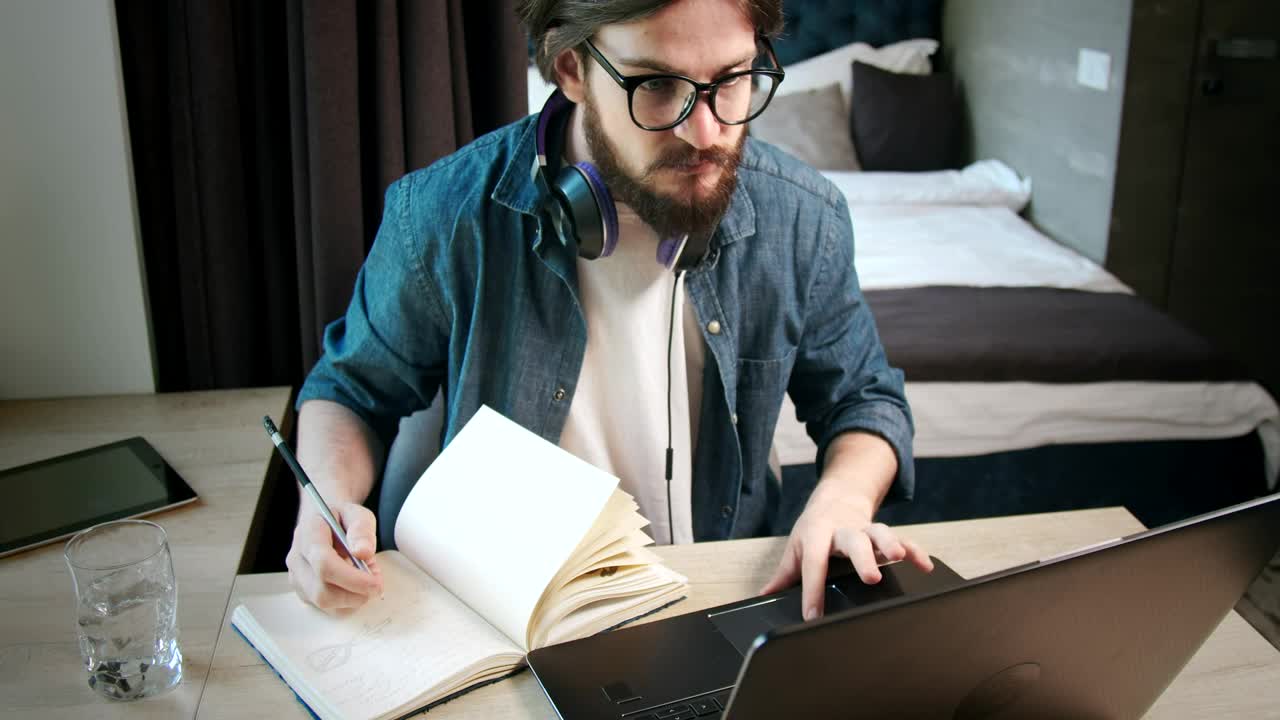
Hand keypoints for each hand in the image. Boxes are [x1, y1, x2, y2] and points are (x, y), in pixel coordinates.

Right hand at [286, 501, 383, 612]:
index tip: (375, 582)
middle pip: (321, 591)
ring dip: (353, 598)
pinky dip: (347, 603)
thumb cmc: (340, 517)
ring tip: (366, 579)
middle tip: (377, 581)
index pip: (324, 564)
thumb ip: (362, 530)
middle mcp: (297, 559)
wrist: (321, 519)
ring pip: (323, 603)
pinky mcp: (303, 592)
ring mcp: (297, 578)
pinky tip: (355, 586)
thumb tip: (363, 553)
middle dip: (355, 593)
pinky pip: (326, 608)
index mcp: (308, 535)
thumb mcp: (356, 513)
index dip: (352, 579)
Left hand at [760, 482, 932, 620]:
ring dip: (891, 544)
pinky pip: (903, 540)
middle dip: (863, 559)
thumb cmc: (814, 529)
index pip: (813, 564)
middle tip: (871, 578)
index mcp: (817, 534)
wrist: (835, 499)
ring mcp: (867, 530)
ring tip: (899, 558)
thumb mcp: (796, 547)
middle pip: (853, 542)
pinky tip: (925, 566)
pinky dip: (915, 551)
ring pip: (880, 533)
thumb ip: (784, 574)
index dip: (812, 591)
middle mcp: (843, 530)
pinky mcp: (884, 534)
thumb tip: (764, 597)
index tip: (812, 615)